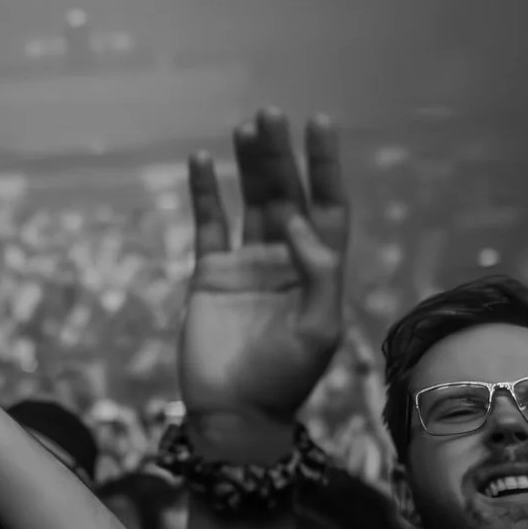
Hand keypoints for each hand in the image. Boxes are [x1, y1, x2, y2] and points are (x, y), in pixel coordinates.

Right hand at [178, 113, 349, 426]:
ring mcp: (246, 264)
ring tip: (244, 127)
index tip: (318, 124)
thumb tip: (301, 224)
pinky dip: (203, 192)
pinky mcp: (209, 274)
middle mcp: (285, 259)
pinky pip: (207, 224)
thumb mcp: (318, 330)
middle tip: (270, 114)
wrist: (234, 414)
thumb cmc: (285, 379)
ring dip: (248, 165)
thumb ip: (318, 273)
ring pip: (249, 201)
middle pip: (286, 194)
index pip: (327, 206)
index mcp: (319, 270)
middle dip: (280, 155)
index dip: (324, 165)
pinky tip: (199, 160)